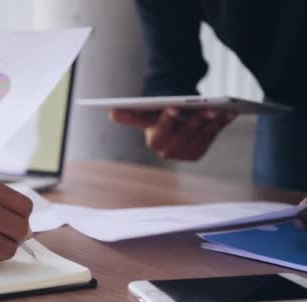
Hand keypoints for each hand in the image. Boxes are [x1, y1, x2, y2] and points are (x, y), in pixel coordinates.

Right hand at [110, 107, 236, 160]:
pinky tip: (230, 113)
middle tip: (208, 107)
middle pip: (185, 134)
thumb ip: (130, 114)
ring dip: (213, 122)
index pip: (161, 131)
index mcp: (153, 141)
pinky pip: (212, 136)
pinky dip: (221, 124)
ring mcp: (184, 154)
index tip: (176, 107)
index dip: (168, 119)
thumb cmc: (156, 113)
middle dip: (196, 120)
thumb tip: (111, 113)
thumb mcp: (145, 112)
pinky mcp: (198, 152)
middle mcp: (168, 152)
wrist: (172, 119)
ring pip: (201, 135)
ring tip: (223, 108)